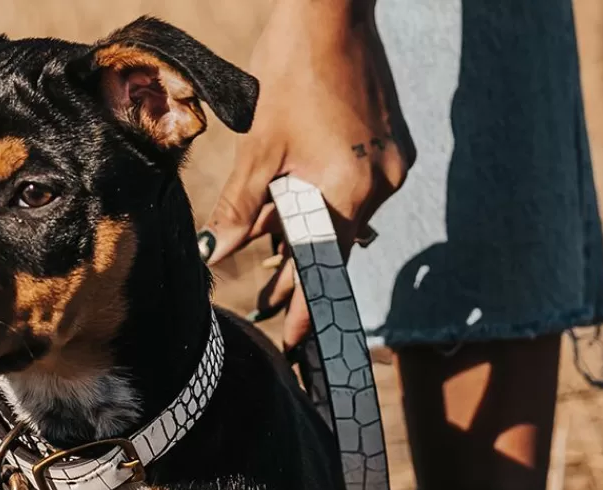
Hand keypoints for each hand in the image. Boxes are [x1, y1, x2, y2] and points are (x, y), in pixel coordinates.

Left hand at [200, 0, 412, 346]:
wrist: (334, 7)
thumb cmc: (291, 69)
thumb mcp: (258, 148)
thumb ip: (238, 208)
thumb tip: (212, 254)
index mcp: (347, 191)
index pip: (323, 268)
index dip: (306, 308)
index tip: (296, 344)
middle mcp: (379, 186)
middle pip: (329, 244)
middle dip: (296, 274)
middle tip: (269, 308)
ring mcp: (390, 166)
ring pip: (337, 217)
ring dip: (304, 236)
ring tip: (271, 266)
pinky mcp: (390, 148)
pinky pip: (350, 192)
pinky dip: (320, 204)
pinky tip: (290, 212)